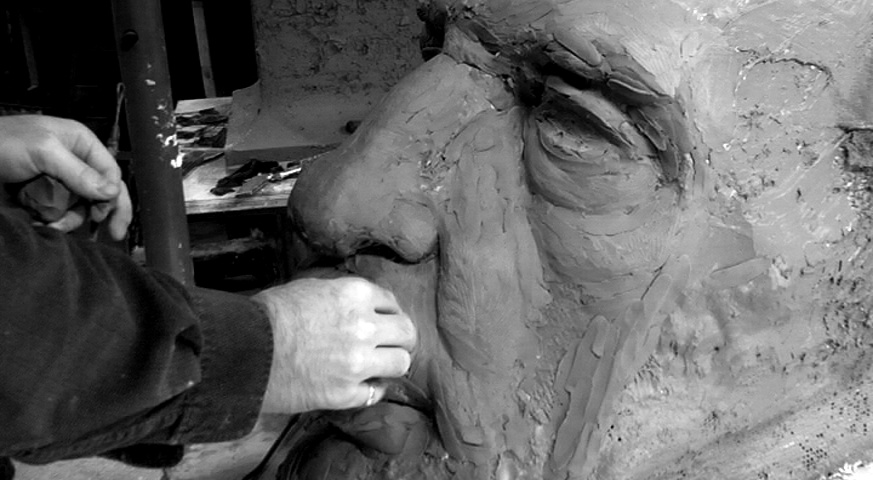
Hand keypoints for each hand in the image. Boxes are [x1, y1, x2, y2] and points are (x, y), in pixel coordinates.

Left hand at [0, 115, 131, 239]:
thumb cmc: (1, 143)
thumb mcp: (44, 151)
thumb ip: (79, 172)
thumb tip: (111, 192)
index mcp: (80, 143)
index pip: (110, 172)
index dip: (113, 195)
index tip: (104, 214)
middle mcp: (74, 161)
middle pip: (102, 192)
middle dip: (103, 212)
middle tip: (112, 233)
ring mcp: (58, 180)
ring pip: (81, 206)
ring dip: (70, 219)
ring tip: (52, 223)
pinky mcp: (43, 196)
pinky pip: (60, 213)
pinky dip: (54, 221)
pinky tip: (42, 222)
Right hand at [253, 277, 416, 413]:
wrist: (247, 352)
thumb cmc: (269, 315)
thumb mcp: (310, 288)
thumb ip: (342, 297)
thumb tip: (358, 305)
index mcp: (355, 294)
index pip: (391, 301)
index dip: (388, 312)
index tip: (384, 319)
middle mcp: (365, 326)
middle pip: (407, 332)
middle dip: (401, 337)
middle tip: (392, 343)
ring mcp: (359, 362)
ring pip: (401, 363)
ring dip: (392, 363)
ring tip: (380, 365)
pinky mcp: (346, 393)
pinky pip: (377, 392)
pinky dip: (372, 389)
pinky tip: (362, 385)